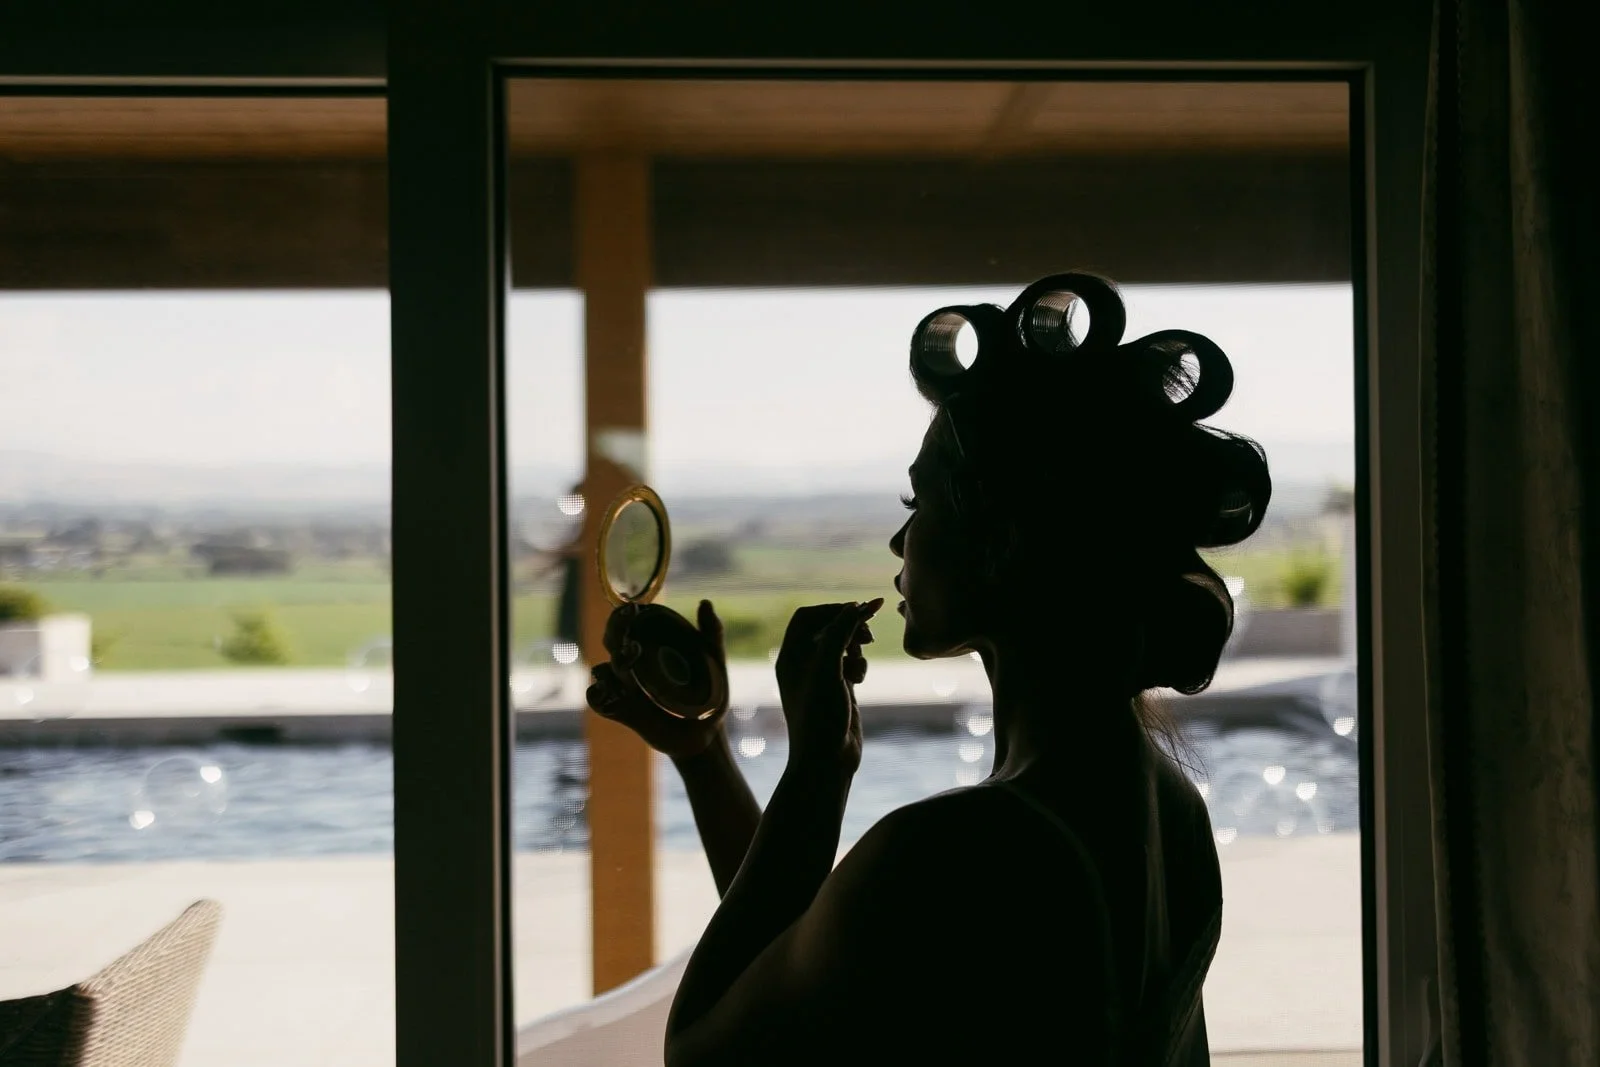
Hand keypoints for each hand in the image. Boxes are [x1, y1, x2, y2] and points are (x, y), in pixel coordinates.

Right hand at [586, 599, 731, 761]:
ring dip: (612, 664)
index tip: (633, 609)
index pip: (627, 626)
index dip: (622, 616)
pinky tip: (610, 690)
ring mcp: (627, 690)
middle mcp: (635, 667)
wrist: (706, 734)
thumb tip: (706, 602)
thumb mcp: (714, 661)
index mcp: (651, 650)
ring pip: (602, 670)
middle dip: (616, 632)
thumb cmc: (709, 696)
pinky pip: (597, 701)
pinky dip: (597, 694)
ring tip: (632, 656)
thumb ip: (712, 632)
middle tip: (635, 631)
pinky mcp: (624, 712)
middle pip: (612, 642)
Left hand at [774, 599, 880, 773]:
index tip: (859, 611)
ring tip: (861, 659)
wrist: (827, 760)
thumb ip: (840, 633)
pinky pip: (851, 664)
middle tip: (870, 633)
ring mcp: (820, 676)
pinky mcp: (838, 689)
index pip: (808, 616)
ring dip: (856, 647)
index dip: (833, 609)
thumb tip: (856, 606)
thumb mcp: (827, 668)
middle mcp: (802, 664)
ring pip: (842, 645)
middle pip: (828, 627)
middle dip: (849, 626)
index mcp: (789, 656)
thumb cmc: (819, 715)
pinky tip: (859, 680)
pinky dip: (859, 665)